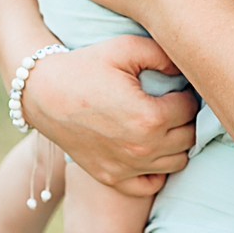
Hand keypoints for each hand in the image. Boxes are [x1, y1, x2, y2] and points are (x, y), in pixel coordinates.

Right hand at [17, 37, 197, 194]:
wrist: (42, 93)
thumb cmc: (84, 67)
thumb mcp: (124, 47)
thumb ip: (163, 54)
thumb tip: (186, 68)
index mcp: (149, 117)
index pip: (191, 108)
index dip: (185, 93)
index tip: (173, 86)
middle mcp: (142, 148)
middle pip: (188, 137)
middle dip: (184, 117)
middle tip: (169, 102)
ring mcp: (126, 167)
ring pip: (177, 162)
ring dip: (175, 143)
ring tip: (161, 123)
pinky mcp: (111, 177)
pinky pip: (151, 185)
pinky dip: (157, 170)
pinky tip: (148, 149)